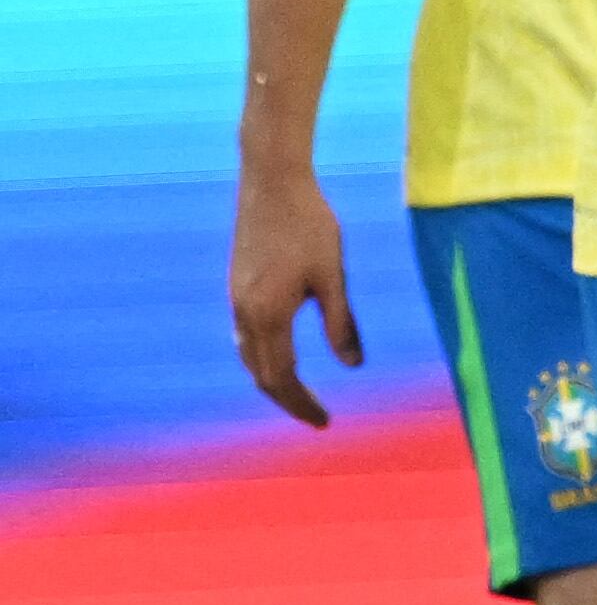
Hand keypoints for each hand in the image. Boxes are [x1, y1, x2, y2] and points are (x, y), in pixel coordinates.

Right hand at [228, 164, 358, 427]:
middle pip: (261, 375)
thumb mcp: (333, 274)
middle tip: (317, 417)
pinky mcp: (236, 287)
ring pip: (248, 357)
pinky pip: (245, 337)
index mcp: (269, 315)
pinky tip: (279, 354)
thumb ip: (340, 321)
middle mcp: (244, 314)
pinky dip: (262, 356)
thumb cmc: (310, 224)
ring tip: (300, 394)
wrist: (272, 182)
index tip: (325, 423)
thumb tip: (353, 366)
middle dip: (288, 400)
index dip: (303, 404)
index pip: (282, 378)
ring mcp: (235, 300)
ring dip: (272, 380)